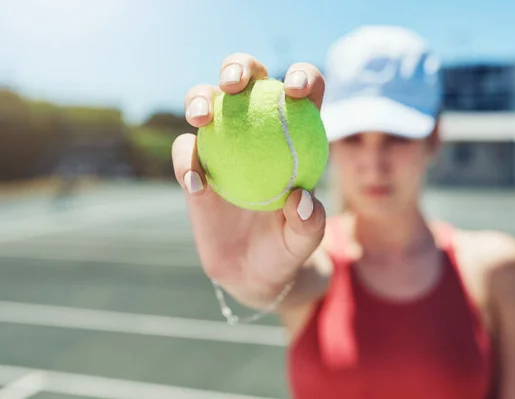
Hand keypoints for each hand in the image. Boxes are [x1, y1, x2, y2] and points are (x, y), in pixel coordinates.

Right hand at [172, 53, 326, 307]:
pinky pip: (184, 150)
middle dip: (239, 66)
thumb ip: (309, 224)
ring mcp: (221, 143)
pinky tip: (195, 183)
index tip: (295, 91)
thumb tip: (300, 199)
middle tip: (236, 83)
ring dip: (200, 98)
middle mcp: (255, 128)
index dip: (302, 77)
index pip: (303, 92)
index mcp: (294, 134)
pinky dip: (184, 159)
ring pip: (206, 101)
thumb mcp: (303, 243)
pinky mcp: (193, 164)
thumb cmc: (285, 249)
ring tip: (202, 116)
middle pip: (247, 80)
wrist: (250, 269)